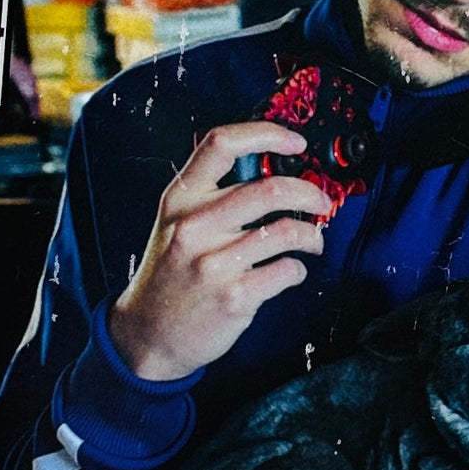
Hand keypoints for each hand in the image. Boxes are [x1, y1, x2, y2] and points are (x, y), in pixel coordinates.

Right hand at [108, 123, 331, 383]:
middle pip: (269, 189)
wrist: (147, 335)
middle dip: (309, 191)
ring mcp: (213, 263)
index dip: (266, 134)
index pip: (221, 144)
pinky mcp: (233, 297)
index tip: (296, 142)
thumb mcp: (174, 225)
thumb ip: (209, 196)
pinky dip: (298, 269)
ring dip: (311, 235)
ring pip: (286, 231)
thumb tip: (270, 172)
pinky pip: (287, 271)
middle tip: (321, 201)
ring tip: (312, 241)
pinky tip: (290, 271)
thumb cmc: (170, 276)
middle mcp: (194, 226)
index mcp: (180, 200)